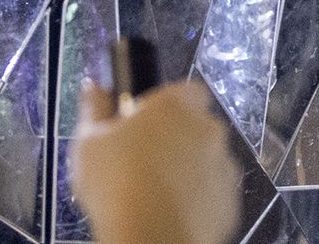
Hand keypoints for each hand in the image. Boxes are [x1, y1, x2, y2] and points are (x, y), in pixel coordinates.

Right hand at [73, 76, 241, 243]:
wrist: (150, 239)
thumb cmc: (119, 190)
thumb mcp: (89, 142)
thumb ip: (95, 108)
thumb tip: (94, 91)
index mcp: (173, 106)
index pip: (186, 89)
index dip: (167, 104)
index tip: (147, 119)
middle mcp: (205, 130)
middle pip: (197, 125)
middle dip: (177, 137)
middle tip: (146, 157)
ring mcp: (222, 165)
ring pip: (207, 159)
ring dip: (189, 168)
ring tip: (156, 190)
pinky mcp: (229, 200)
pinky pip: (214, 192)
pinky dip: (198, 198)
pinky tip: (170, 208)